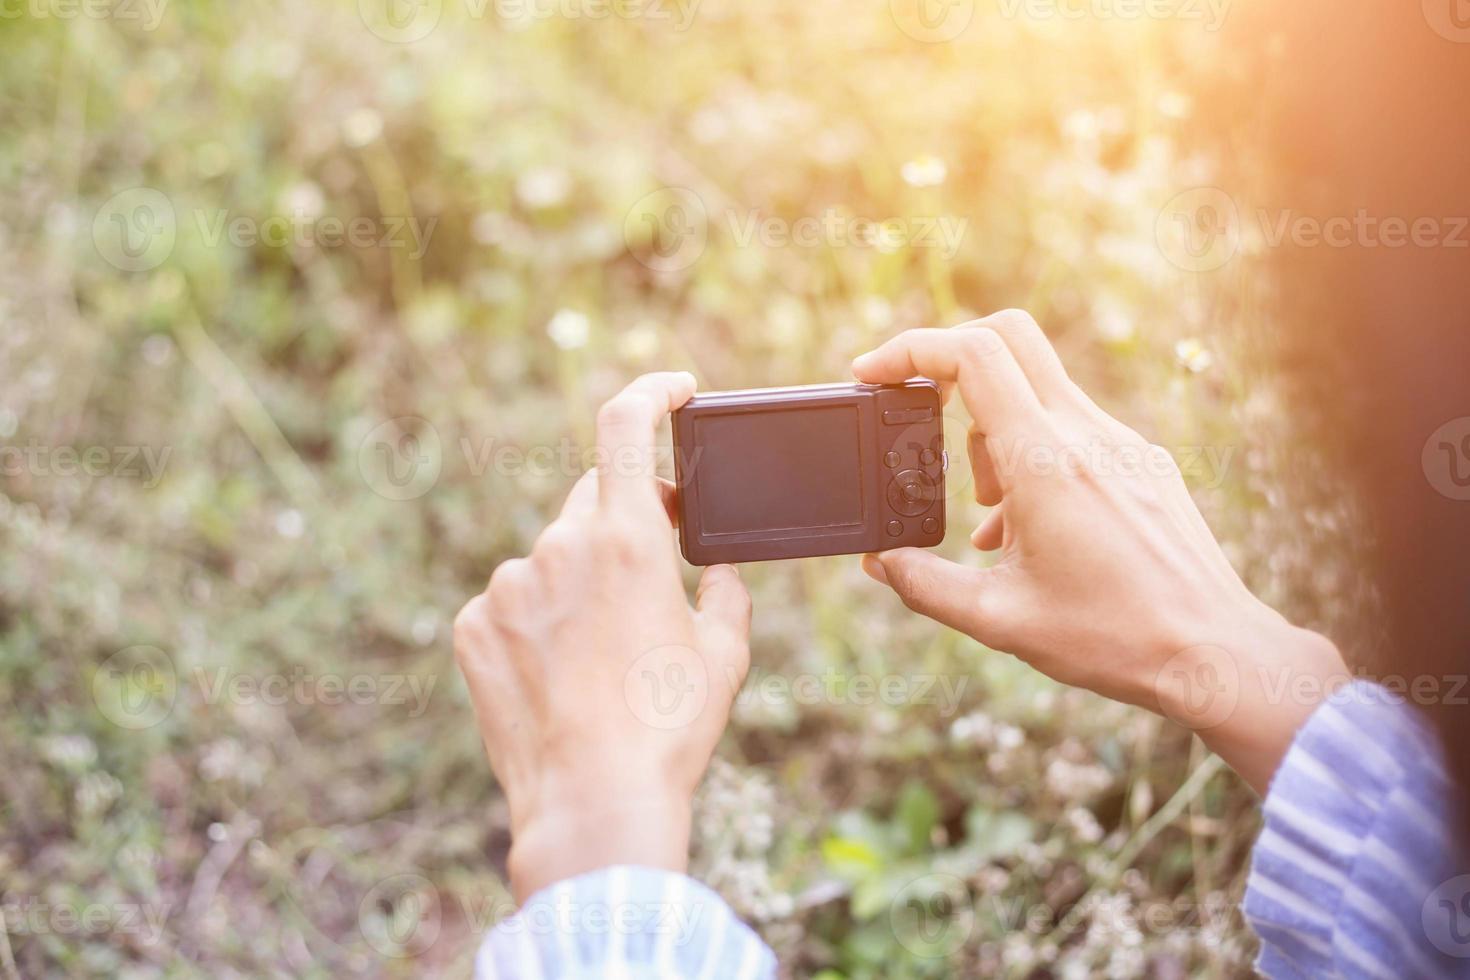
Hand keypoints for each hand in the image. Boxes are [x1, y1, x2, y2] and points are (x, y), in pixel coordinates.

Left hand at [453, 372, 751, 900]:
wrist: (591, 802)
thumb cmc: (667, 729)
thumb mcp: (724, 656)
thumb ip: (726, 595)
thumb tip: (719, 576)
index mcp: (628, 540)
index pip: (626, 425)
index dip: (651, 392)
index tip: (674, 390)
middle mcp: (559, 548)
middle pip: (594, 497)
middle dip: (625, 520)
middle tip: (648, 573)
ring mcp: (508, 586)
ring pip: (551, 557)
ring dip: (578, 581)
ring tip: (602, 658)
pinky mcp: (472, 626)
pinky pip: (511, 602)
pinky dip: (537, 621)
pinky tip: (559, 675)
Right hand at [852, 311, 1345, 792]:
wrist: (1213, 652)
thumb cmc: (1112, 638)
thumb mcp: (999, 619)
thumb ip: (925, 585)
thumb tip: (879, 560)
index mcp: (1045, 461)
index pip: (973, 356)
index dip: (912, 349)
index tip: (874, 374)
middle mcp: (1086, 434)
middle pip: (1008, 337)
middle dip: (949, 360)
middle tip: (920, 412)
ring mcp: (1121, 442)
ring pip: (1037, 389)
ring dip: (992, 428)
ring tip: (991, 515)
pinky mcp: (1143, 460)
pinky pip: (1072, 427)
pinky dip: (1032, 453)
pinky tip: (1032, 525)